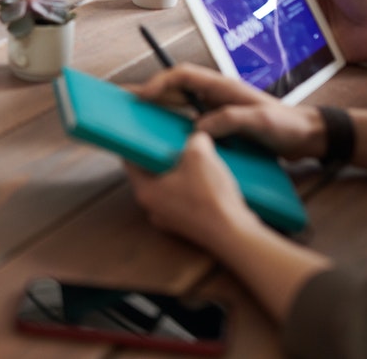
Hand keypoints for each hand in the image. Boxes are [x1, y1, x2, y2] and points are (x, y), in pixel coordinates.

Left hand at [125, 132, 262, 249]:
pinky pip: (185, 198)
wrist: (235, 235)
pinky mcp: (188, 225)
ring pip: (171, 186)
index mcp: (145, 191)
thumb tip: (196, 137)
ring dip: (183, 171)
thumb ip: (193, 139)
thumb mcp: (200, 155)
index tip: (148, 131)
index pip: (131, 161)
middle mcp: (153, 207)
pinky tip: (211, 177)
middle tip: (179, 141)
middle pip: (152, 173)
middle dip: (167, 155)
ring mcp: (170, 219)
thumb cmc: (211, 198)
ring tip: (198, 158)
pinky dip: (194, 186)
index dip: (140, 142)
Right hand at [127, 63, 322, 158]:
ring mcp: (216, 109)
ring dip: (156, 109)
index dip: (160, 82)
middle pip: (173, 88)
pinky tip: (162, 138)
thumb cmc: (286, 125)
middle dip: (148, 93)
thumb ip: (230, 120)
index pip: (182, 75)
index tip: (144, 96)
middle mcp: (214, 94)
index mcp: (222, 86)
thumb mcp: (260, 121)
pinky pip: (188, 121)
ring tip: (134, 119)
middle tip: (123, 103)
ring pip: (177, 104)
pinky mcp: (219, 125)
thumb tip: (198, 128)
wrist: (307, 137)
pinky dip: (172, 126)